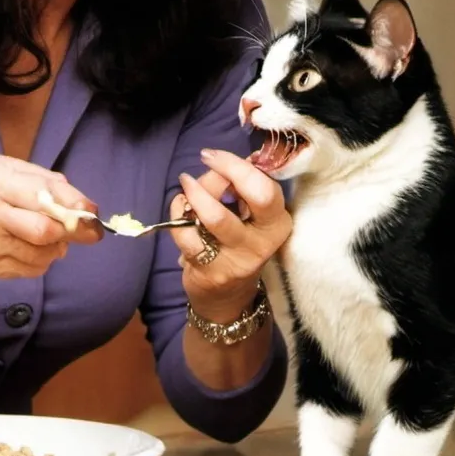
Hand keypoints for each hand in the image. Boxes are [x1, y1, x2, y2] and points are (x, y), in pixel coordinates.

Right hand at [0, 156, 100, 279]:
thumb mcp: (1, 171)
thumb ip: (41, 179)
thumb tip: (80, 202)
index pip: (44, 193)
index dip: (75, 205)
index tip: (92, 213)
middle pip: (44, 229)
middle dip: (70, 231)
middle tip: (84, 231)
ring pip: (41, 252)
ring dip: (57, 248)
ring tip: (53, 238)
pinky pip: (31, 268)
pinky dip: (42, 261)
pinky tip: (33, 249)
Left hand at [170, 148, 290, 322]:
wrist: (226, 299)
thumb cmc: (236, 246)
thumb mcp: (248, 218)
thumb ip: (238, 189)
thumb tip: (217, 160)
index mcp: (277, 223)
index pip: (266, 187)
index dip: (238, 165)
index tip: (215, 155)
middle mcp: (264, 242)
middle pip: (254, 196)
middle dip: (226, 172)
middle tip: (205, 160)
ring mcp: (238, 259)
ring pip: (215, 215)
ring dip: (195, 193)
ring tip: (186, 185)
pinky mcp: (211, 271)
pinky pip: (187, 234)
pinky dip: (177, 214)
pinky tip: (179, 209)